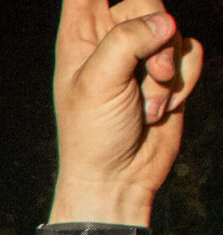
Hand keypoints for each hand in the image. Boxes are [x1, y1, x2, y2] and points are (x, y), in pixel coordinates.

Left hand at [52, 0, 202, 223]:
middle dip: (155, 38)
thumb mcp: (98, 83)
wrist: (119, 178)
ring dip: (167, 69)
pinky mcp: (168, 69)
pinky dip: (181, 81)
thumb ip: (127, 40)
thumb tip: (164, 22)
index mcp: (78, 34)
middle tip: (149, 76)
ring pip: (173, 27)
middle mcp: (108, 37)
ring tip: (147, 102)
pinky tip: (160, 108)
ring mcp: (141, 52)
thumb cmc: (92, 135)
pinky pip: (190, 53)